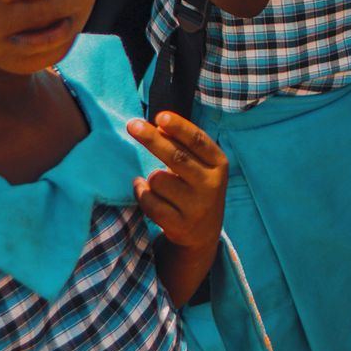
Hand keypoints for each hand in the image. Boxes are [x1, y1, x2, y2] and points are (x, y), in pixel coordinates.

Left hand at [128, 110, 226, 248]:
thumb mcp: (200, 166)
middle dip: (151, 139)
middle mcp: (211, 185)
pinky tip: (144, 190)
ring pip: (158, 180)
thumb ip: (183, 146)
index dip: (179, 127)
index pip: (198, 141)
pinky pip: (149, 201)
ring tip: (158, 183)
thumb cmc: (196, 188)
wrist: (203, 233)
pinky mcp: (179, 224)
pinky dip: (141, 192)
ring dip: (150, 178)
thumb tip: (158, 126)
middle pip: (176, 157)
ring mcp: (196, 206)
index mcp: (218, 164)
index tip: (160, 116)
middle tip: (131, 125)